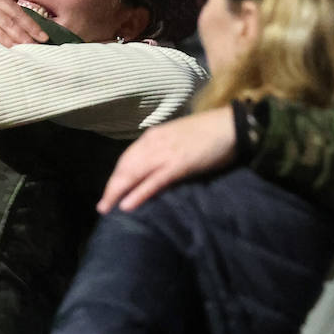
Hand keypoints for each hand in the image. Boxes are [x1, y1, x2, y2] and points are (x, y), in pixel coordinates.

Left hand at [98, 107, 235, 212]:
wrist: (230, 125)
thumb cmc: (208, 133)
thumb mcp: (178, 139)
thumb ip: (163, 150)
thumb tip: (152, 168)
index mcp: (153, 136)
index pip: (127, 157)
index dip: (117, 175)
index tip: (110, 189)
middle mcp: (154, 143)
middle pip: (125, 167)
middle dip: (112, 187)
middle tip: (102, 206)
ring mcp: (165, 154)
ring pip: (133, 174)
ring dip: (117, 192)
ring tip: (107, 208)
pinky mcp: (178, 165)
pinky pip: (153, 181)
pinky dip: (139, 193)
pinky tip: (127, 205)